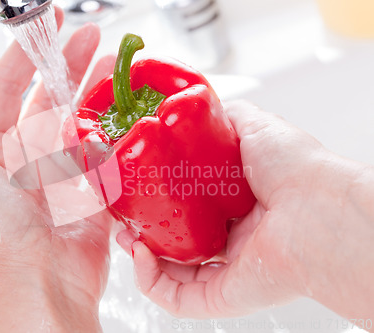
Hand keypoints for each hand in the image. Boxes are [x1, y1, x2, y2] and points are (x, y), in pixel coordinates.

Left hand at [0, 11, 115, 331]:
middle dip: (68, 65)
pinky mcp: (91, 190)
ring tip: (114, 67)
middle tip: (90, 39)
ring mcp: (60, 172)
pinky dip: (112, 131)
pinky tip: (121, 111)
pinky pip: (103, 152)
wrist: (38, 278)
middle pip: (48, 99)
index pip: (6, 88)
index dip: (25, 55)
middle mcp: (24, 158)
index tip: (45, 27)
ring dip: (95, 93)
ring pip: (79, 121)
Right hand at [117, 101, 373, 320]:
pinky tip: (140, 258)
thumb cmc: (296, 167)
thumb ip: (224, 117)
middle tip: (125, 218)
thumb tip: (194, 109)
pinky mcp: (224, 295)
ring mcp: (228, 270)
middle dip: (146, 231)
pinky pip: (178, 299)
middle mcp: (233, 238)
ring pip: (173, 272)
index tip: (136, 189)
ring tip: (126, 237)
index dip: (160, 200)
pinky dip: (151, 282)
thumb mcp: (252, 125)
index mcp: (237, 203)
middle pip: (178, 241)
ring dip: (142, 257)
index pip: (189, 206)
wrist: (318, 209)